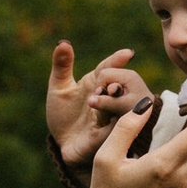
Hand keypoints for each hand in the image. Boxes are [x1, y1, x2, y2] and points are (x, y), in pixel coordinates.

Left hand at [46, 39, 150, 168]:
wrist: (62, 145)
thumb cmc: (64, 116)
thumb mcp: (59, 88)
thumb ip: (61, 66)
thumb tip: (62, 43)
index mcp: (98, 83)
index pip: (111, 68)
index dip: (118, 61)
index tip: (127, 54)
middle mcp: (110, 98)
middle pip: (128, 85)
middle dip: (119, 82)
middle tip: (107, 85)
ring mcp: (112, 117)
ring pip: (125, 106)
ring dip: (113, 102)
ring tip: (95, 100)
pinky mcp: (109, 137)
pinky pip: (118, 129)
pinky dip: (115, 122)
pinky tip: (107, 118)